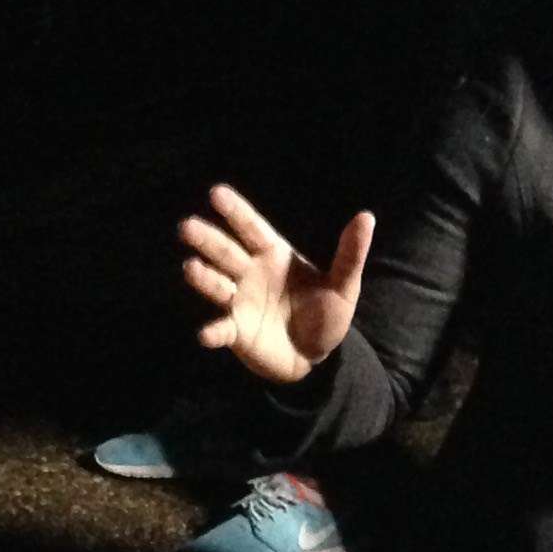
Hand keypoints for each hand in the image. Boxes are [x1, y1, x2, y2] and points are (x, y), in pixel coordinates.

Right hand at [179, 183, 373, 387]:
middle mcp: (251, 273)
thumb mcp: (343, 285)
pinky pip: (223, 329)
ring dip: (203, 278)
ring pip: (218, 285)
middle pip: (226, 252)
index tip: (216, 193)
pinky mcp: (237, 332)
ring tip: (190, 268)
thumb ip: (350, 253)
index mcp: (273, 255)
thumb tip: (366, 217)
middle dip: (207, 240)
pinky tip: (206, 334)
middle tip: (186, 227)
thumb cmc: (326, 315)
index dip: (235, 212)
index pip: (252, 228)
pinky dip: (214, 332)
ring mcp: (241, 302)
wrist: (315, 357)